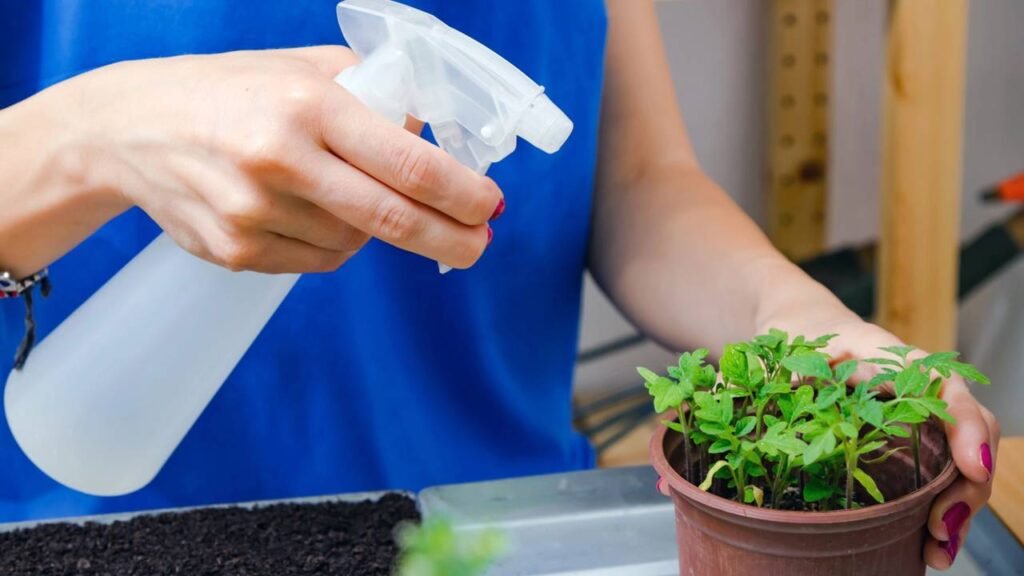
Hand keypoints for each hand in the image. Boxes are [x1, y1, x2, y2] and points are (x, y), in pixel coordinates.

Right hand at [39, 46, 501, 272]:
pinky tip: (305, 211)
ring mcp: (254, 212)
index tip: (489, 205)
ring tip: (340, 192)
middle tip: (477, 244)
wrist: (130, 128)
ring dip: (372, 228)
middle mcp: (280, 159)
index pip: (407, 162)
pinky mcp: (235, 252)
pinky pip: (317, 261)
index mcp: (307, 105)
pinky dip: (332, 243)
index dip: (460, 193)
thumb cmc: (231, 91)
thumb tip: (435, 139)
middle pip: (392, 220)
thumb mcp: (302, 69)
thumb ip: (373, 96)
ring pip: (354, 244)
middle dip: (449, 238)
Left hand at [766, 316, 998, 569]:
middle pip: (964, 426)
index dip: (963, 423)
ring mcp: (914, 410)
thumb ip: (742, 381)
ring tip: (937, 550)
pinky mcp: (907, 437)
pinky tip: (927, 543)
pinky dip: (938, 505)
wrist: (799, 325)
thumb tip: (704, 427)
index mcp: (881, 353)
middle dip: (965, 483)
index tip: (970, 466)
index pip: (938, 383)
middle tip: (941, 528)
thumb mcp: (764, 353)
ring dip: (957, 504)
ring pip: (956, 454)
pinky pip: (937, 469)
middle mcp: (912, 381)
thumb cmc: (785, 337)